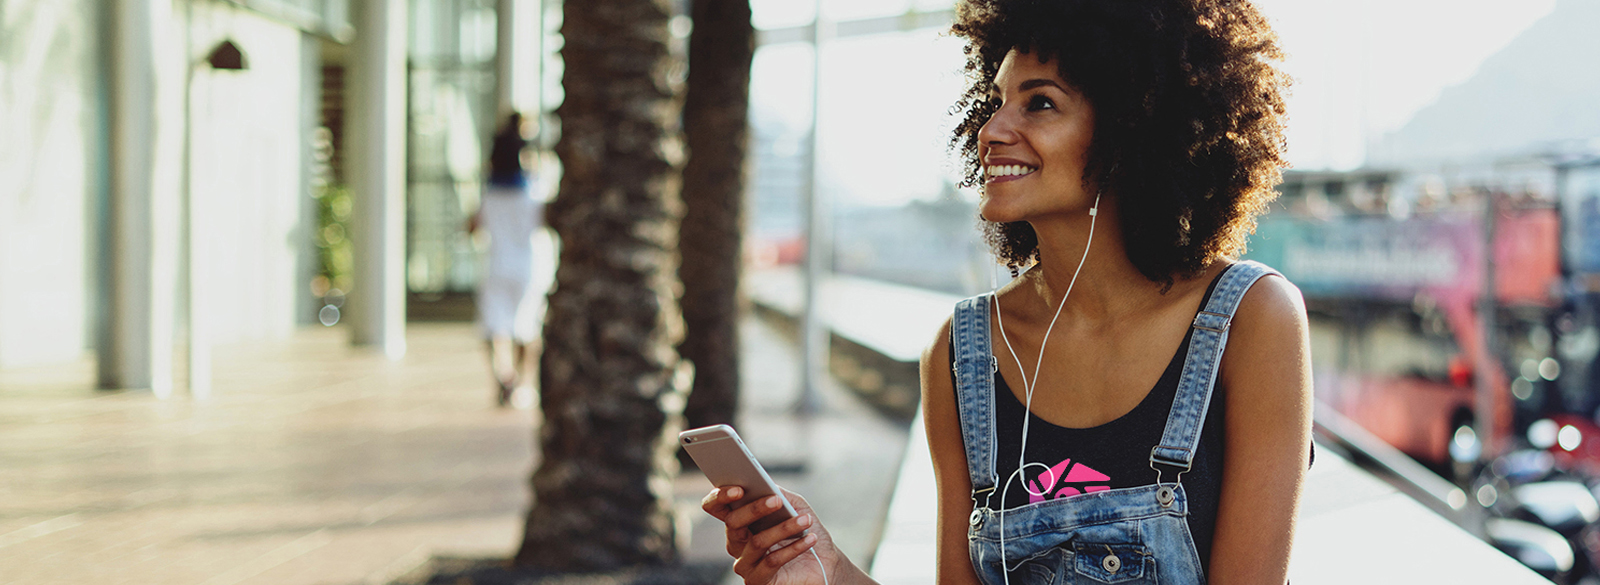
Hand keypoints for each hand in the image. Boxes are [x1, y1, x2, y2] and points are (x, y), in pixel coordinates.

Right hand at [701, 486, 839, 584]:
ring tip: (805, 520)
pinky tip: (809, 539)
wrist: (822, 565)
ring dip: (785, 528)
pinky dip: (794, 548)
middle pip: (733, 523)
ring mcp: (745, 564)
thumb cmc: (804, 533)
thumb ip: (780, 494)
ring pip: (757, 541)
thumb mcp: (795, 507)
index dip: (720, 497)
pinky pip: (772, 561)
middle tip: (777, 500)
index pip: (716, 507)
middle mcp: (736, 543)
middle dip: (755, 509)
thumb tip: (767, 485)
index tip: (739, 489)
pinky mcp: (758, 580)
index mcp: (739, 522)